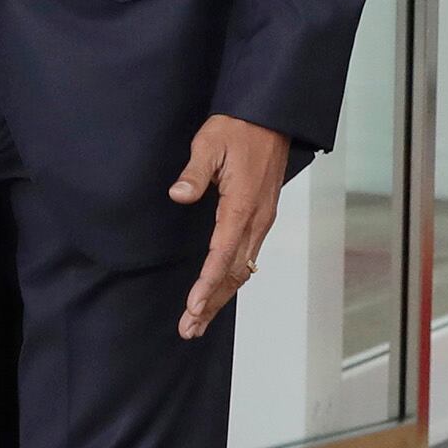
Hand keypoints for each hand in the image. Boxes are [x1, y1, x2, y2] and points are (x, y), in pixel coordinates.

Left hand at [170, 115, 289, 339]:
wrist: (269, 119)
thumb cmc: (236, 129)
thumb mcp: (209, 144)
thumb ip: (194, 173)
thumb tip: (178, 195)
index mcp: (241, 205)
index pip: (223, 254)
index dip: (207, 283)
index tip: (192, 306)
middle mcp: (255, 220)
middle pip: (233, 273)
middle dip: (211, 303)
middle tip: (188, 328)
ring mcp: (261, 221)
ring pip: (242, 269)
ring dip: (220, 296)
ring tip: (198, 322)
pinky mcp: (260, 218)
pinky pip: (246, 257)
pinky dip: (231, 280)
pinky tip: (220, 291)